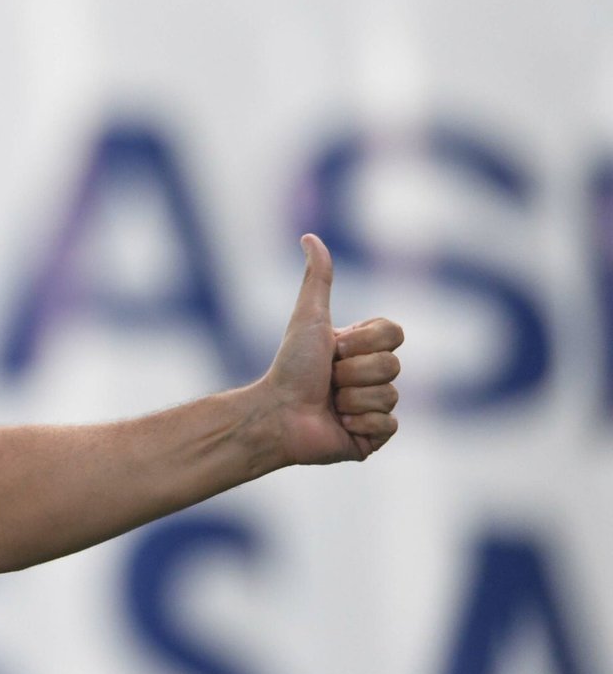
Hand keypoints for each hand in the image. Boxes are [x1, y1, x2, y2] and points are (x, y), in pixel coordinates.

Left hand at [262, 235, 403, 464]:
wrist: (277, 413)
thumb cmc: (290, 365)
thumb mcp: (309, 317)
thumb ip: (318, 278)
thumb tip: (310, 236)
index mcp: (364, 349)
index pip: (394, 334)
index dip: (363, 342)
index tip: (334, 348)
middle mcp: (373, 377)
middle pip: (393, 366)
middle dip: (352, 373)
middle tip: (328, 380)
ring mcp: (376, 407)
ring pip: (390, 396)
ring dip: (351, 400)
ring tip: (329, 404)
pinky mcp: (375, 437)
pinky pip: (389, 425)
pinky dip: (359, 424)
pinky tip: (338, 425)